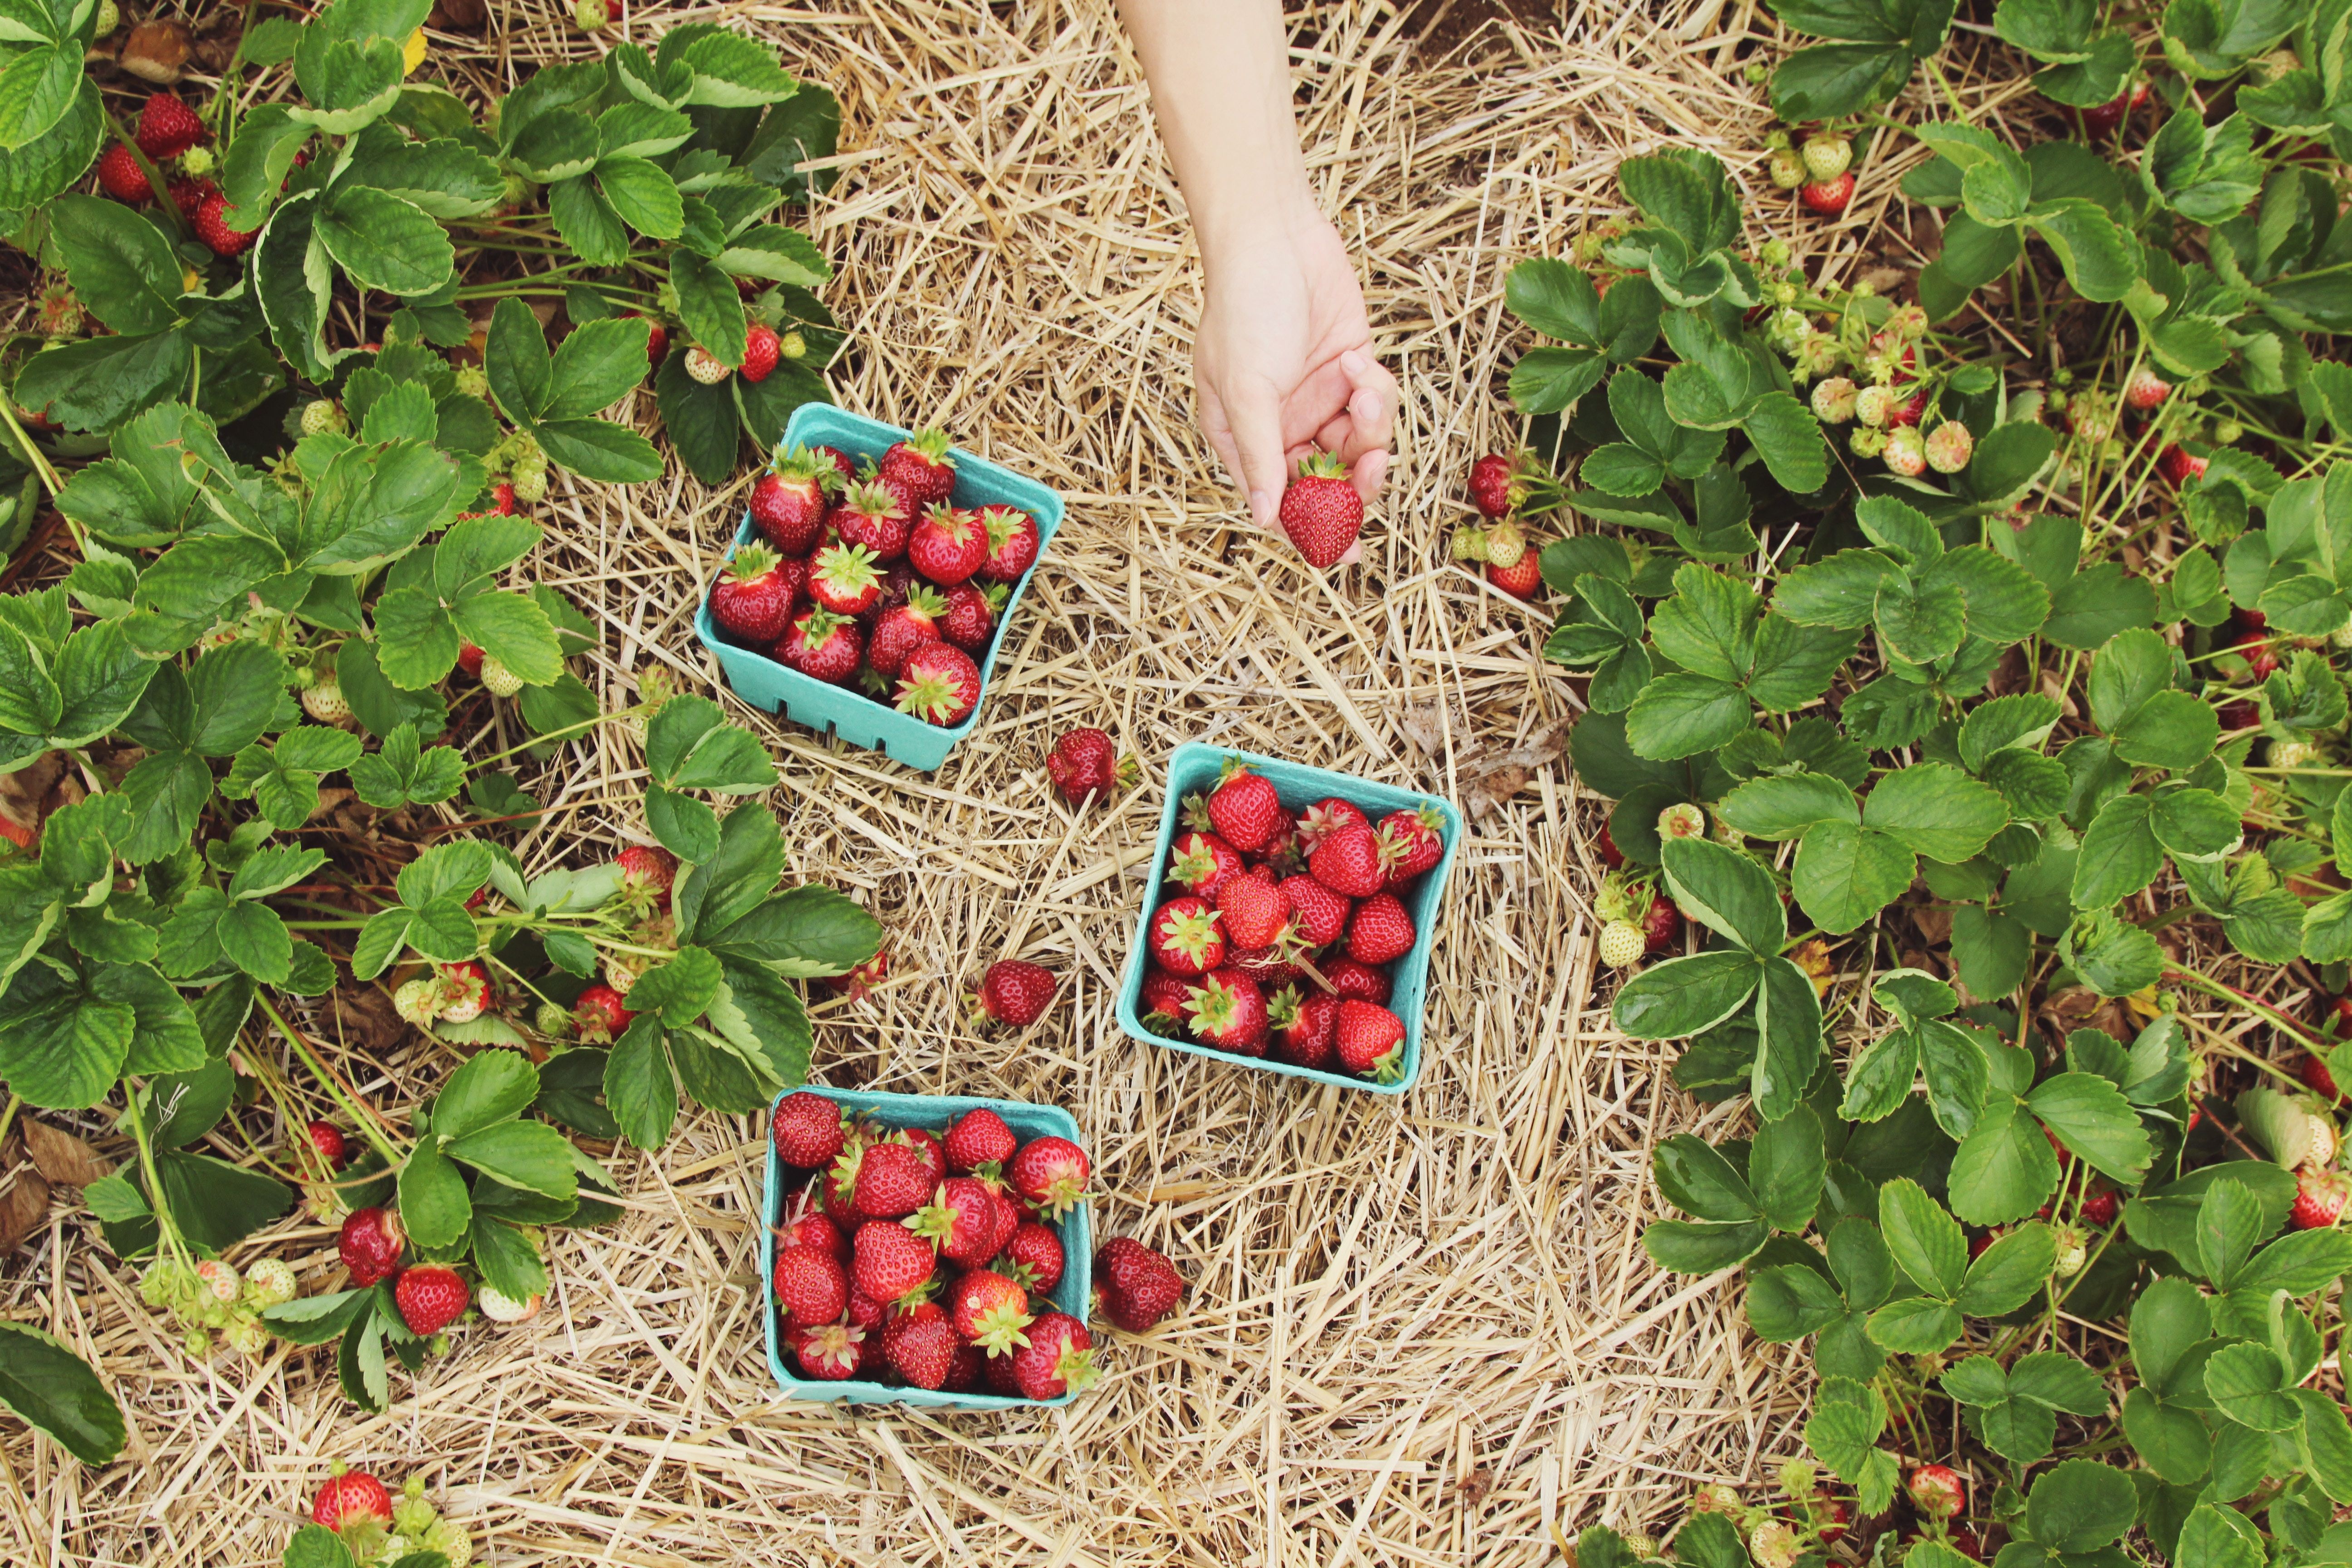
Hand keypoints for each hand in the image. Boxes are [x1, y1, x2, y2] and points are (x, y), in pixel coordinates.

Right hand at [1194, 204, 1394, 561]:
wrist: (1275, 237)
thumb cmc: (1243, 307)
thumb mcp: (1244, 389)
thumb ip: (1260, 456)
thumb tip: (1263, 518)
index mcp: (1246, 441)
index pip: (1281, 503)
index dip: (1313, 532)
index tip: (1344, 553)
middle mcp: (1284, 428)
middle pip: (1330, 484)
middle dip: (1356, 482)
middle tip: (1372, 471)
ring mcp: (1321, 402)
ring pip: (1361, 448)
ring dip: (1371, 427)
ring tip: (1362, 389)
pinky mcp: (1353, 375)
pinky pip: (1377, 407)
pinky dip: (1374, 390)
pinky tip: (1356, 359)